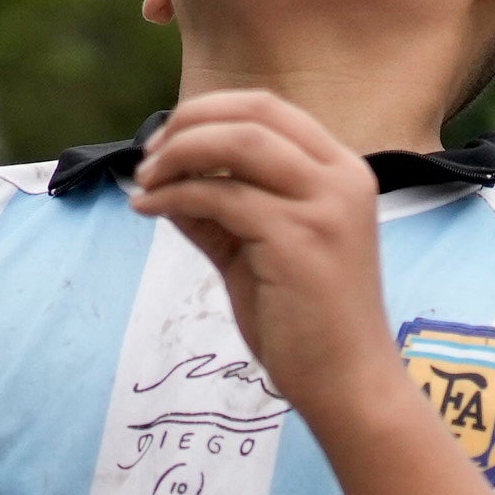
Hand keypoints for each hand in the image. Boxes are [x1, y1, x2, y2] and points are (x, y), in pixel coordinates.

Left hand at [131, 90, 412, 436]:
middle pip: (256, 112)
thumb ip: (221, 213)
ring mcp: (324, 206)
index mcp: (342, 172)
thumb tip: (163, 181)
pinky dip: (176, 196)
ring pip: (239, 143)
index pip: (271, 110)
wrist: (349, 384)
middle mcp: (342, 177)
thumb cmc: (307, 324)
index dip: (211, 111)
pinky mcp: (298, 238)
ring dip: (179, 153)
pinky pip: (222, 198)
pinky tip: (149, 210)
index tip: (167, 138)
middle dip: (191, 122)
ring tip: (145, 180)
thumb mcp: (260, 252)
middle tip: (149, 155)